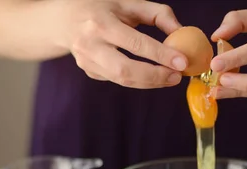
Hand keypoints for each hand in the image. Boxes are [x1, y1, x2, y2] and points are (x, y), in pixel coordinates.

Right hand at [64, 0, 188, 87]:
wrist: (63, 20)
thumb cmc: (102, 8)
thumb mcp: (128, 2)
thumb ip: (158, 14)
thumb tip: (181, 32)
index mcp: (101, 22)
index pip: (135, 43)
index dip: (161, 54)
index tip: (182, 62)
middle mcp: (90, 44)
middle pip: (126, 70)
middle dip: (155, 77)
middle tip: (176, 77)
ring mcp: (87, 61)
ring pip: (122, 80)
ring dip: (150, 83)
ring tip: (169, 78)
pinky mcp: (89, 72)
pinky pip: (118, 79)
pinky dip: (137, 79)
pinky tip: (149, 74)